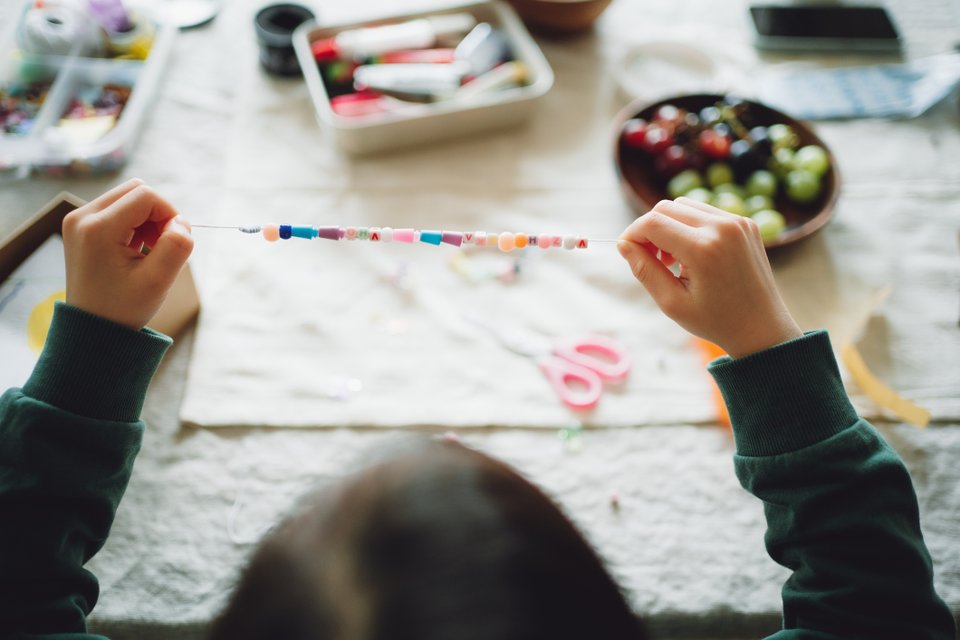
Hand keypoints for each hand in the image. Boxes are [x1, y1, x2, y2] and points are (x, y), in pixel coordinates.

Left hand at [63, 179, 193, 329]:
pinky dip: (135, 224)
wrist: (92, 328)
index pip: (146, 196)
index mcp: (97, 228)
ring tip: (148, 250)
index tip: (173, 244)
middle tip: (161, 246)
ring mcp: (78, 220)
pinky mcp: (81, 226)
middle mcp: (81, 217)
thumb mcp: (158, 281)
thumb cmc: (123, 308)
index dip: (170, 214)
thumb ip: (177, 246)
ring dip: (148, 219)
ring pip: (128, 197)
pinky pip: (118, 208)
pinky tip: (136, 249)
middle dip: (158, 214)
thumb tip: (181, 222)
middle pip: (136, 190)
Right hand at [618, 198, 801, 358]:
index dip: (632, 234)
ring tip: (674, 259)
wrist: (762, 328)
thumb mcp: (672, 303)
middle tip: (652, 260)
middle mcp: (723, 228)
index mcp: (704, 249)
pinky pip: (705, 212)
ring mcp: (738, 222)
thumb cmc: (716, 321)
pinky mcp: (746, 223)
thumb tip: (623, 244)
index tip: (628, 252)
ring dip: (670, 226)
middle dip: (650, 229)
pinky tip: (693, 255)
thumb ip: (644, 270)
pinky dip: (690, 227)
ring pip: (685, 206)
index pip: (652, 223)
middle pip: (666, 207)